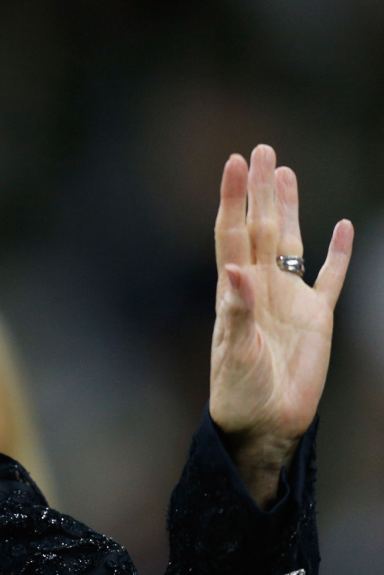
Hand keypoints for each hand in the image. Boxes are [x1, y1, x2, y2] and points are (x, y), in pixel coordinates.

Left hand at [210, 144, 352, 506]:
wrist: (263, 425)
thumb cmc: (239, 394)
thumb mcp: (235, 354)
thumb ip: (237, 313)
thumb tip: (234, 271)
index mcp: (235, 293)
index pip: (233, 234)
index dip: (234, 199)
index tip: (234, 162)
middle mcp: (260, 288)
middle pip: (261, 227)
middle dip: (260, 190)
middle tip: (260, 149)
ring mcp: (289, 300)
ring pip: (290, 241)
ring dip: (288, 207)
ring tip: (285, 171)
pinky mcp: (315, 319)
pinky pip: (330, 277)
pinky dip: (338, 253)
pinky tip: (342, 227)